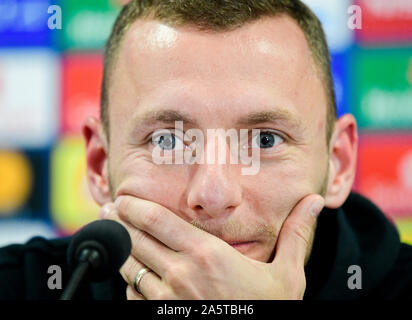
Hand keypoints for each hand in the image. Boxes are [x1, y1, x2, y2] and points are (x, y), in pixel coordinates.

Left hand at [100, 194, 323, 299]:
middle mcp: (180, 275)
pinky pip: (132, 296)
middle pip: (137, 239)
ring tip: (110, 232)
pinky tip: (128, 271)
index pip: (159, 221)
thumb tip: (314, 202)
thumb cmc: (269, 313)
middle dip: (120, 220)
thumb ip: (296, 235)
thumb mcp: (288, 276)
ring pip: (130, 266)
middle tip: (110, 208)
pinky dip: (127, 280)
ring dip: (118, 246)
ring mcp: (166, 301)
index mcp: (207, 256)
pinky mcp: (159, 319)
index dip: (136, 206)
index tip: (124, 196)